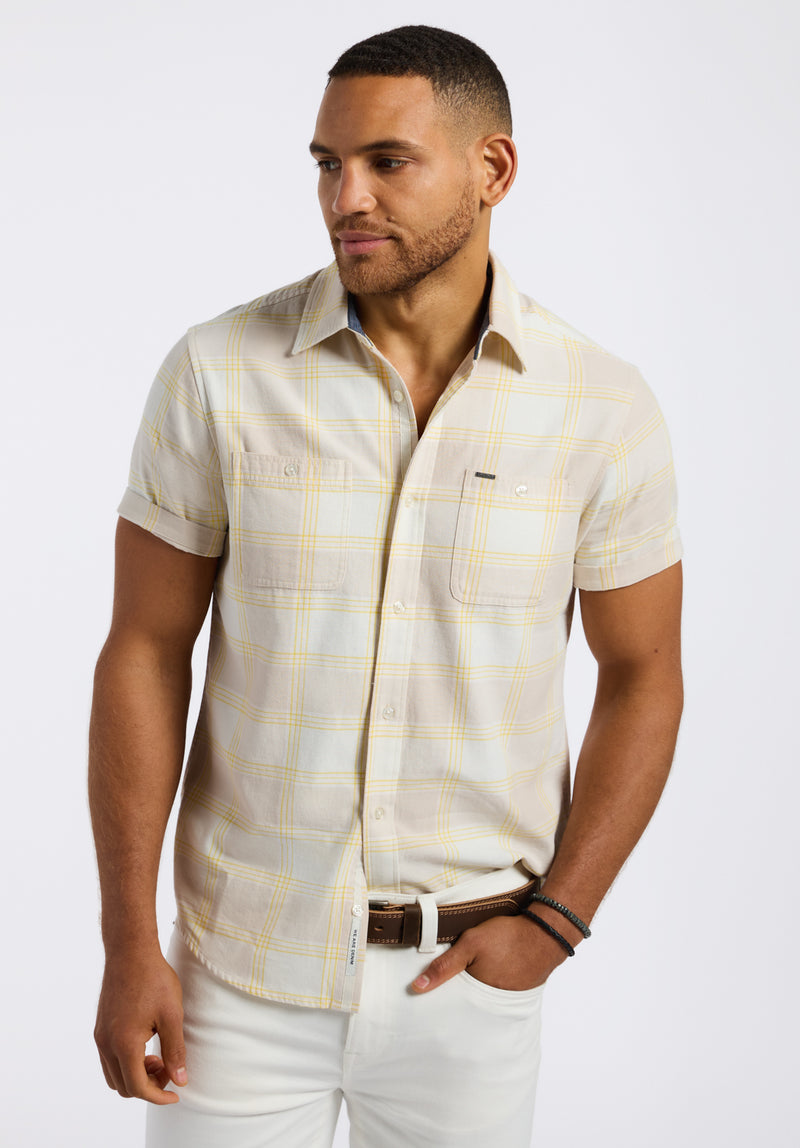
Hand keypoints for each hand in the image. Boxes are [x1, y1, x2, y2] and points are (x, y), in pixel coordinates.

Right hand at [94, 948, 186, 1103]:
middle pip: (123, 1087)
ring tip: (158, 1055)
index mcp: (124, 1044)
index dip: (158, 1096)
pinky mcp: (100, 1028)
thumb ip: (175, 1051)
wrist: (130, 951)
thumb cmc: (154, 979)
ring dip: (136, 1075)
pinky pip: (109, 1059)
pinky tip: (146, 1043)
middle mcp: (106, 1044)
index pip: (138, 1087)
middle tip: (168, 1066)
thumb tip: (180, 1080)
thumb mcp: (172, 1015)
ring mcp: (100, 1036)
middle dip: (148, 1086)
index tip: (176, 1093)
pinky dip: (127, 1063)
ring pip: (113, 1075)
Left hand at [410, 913, 569, 992]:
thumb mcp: (471, 944)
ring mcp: (506, 999)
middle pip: (467, 1003)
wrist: (546, 933)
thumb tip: (417, 987)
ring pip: (483, 998)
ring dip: (477, 989)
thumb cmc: (508, 937)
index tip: (429, 995)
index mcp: (477, 995)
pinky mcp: (518, 992)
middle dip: (458, 996)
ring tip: (475, 973)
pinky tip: (493, 971)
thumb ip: (444, 966)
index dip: (441, 998)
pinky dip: (493, 985)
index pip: (452, 1004)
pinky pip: (498, 993)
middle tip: (454, 980)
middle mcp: (492, 1004)